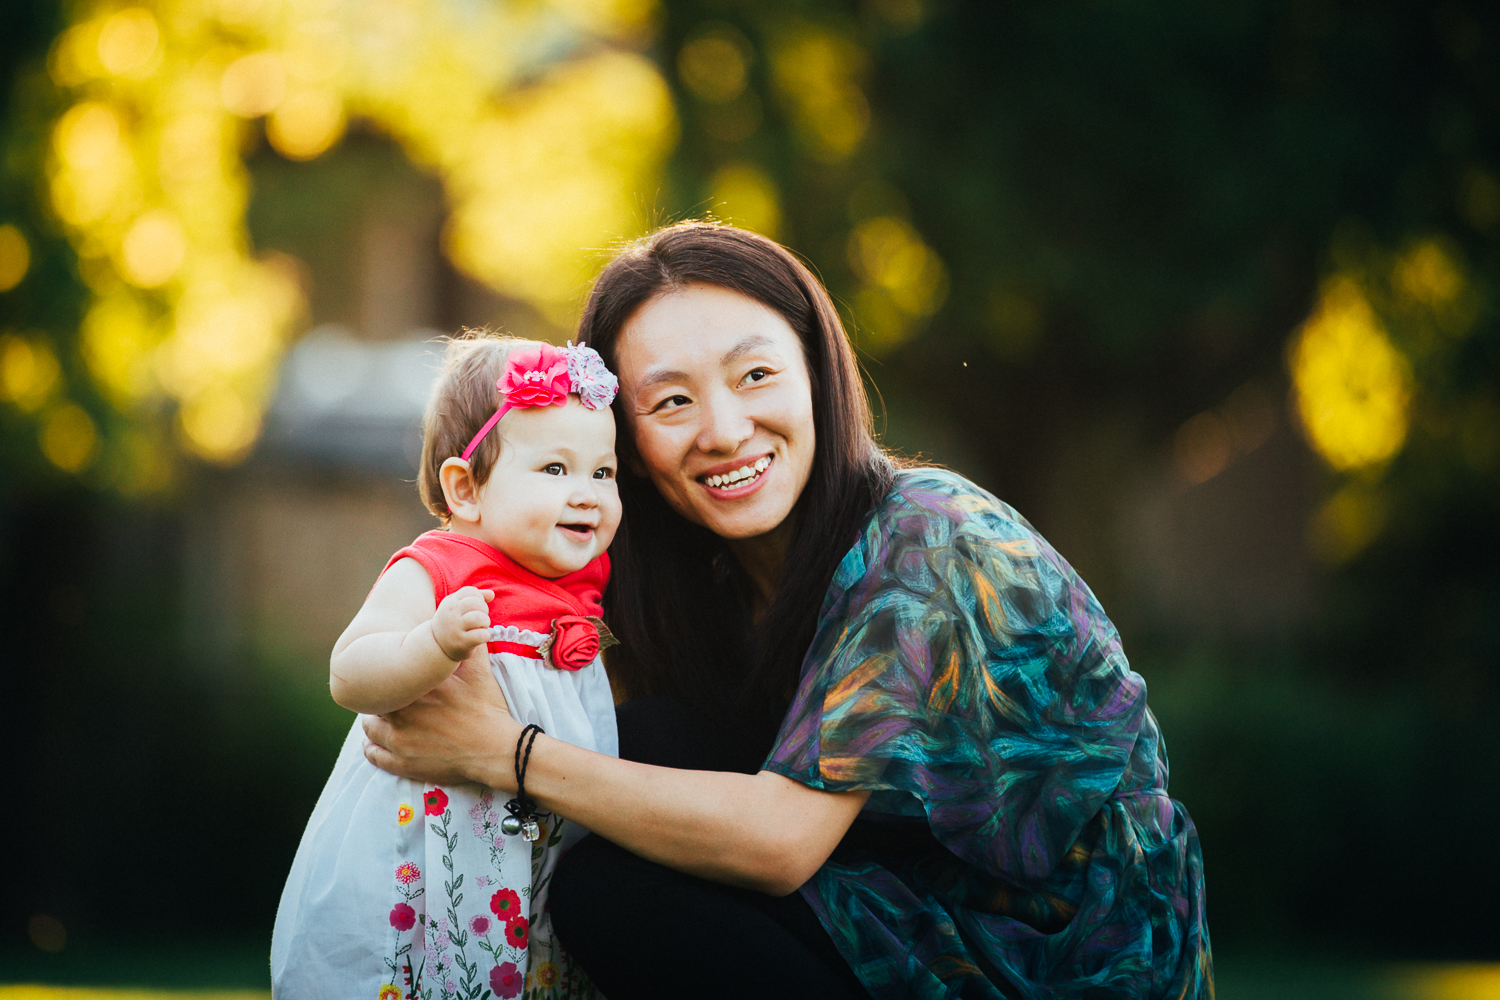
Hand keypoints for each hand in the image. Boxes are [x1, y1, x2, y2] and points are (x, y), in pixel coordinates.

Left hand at [363, 650, 521, 789]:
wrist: (495, 749)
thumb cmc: (487, 709)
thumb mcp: (480, 671)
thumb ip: (469, 645)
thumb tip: (469, 620)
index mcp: (418, 687)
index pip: (387, 678)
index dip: (390, 679)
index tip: (396, 680)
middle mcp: (402, 712)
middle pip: (376, 702)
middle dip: (383, 700)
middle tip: (393, 699)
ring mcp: (400, 740)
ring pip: (370, 728)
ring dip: (374, 723)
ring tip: (384, 721)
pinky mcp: (401, 763)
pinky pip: (373, 754)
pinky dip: (372, 747)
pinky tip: (378, 743)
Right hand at [430, 586, 492, 661]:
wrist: (438, 645)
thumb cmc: (453, 622)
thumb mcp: (458, 606)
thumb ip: (475, 597)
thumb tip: (492, 594)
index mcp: (450, 602)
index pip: (471, 591)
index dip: (479, 598)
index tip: (475, 608)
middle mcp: (451, 614)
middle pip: (476, 603)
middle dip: (484, 610)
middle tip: (480, 618)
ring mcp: (455, 629)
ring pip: (480, 618)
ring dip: (485, 622)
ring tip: (480, 627)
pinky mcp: (462, 643)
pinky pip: (482, 635)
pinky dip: (485, 635)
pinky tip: (480, 637)